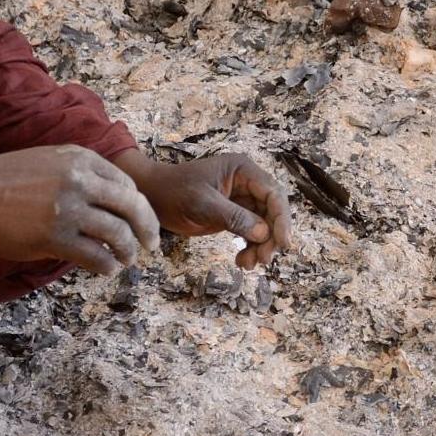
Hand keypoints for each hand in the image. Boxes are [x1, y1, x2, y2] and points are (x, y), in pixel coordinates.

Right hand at [0, 146, 160, 275]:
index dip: (140, 207)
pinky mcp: (55, 238)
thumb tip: (114, 198)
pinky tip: (106, 269)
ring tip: (127, 260)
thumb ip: (81, 172)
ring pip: (118, 234)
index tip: (142, 222)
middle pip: (132, 207)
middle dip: (148, 229)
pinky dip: (107, 265)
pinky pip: (96, 255)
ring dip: (128, 251)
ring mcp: (68, 210)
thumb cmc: (6, 180)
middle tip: (152, 245)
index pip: (127, 185)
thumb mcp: (50, 160)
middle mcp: (79, 180)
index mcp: (81, 159)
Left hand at [117, 150, 293, 269]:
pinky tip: (242, 261)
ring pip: (264, 225)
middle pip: (272, 212)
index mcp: (242, 170)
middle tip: (264, 259)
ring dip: (261, 246)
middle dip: (271, 237)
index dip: (281, 219)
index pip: (273, 194)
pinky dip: (250, 248)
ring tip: (249, 264)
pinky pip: (251, 233)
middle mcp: (246, 183)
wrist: (152, 197)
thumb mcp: (203, 204)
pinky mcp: (233, 215)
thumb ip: (234, 217)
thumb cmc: (173, 192)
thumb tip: (263, 233)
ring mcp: (241, 200)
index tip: (283, 243)